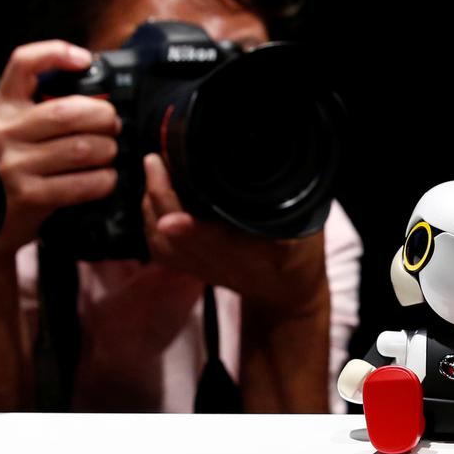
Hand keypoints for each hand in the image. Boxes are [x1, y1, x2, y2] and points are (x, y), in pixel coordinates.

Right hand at [0, 40, 121, 254]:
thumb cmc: (10, 167)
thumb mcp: (14, 129)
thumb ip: (43, 108)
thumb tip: (97, 90)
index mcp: (3, 107)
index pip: (23, 63)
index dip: (56, 53)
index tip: (85, 60)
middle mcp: (4, 132)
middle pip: (67, 112)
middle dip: (103, 116)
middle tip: (113, 125)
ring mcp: (15, 165)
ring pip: (81, 148)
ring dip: (108, 150)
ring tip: (109, 153)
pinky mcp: (29, 196)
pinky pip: (81, 184)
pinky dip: (104, 180)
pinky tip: (105, 178)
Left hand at [140, 153, 326, 319]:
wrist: (285, 293)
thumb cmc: (298, 256)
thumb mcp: (304, 234)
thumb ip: (288, 216)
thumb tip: (271, 187)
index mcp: (248, 254)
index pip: (214, 242)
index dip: (191, 231)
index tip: (170, 220)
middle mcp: (217, 262)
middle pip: (176, 236)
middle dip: (161, 198)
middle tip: (155, 161)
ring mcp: (200, 267)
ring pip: (161, 241)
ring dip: (152, 206)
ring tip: (154, 170)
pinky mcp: (189, 266)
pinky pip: (158, 247)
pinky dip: (149, 220)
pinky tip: (152, 197)